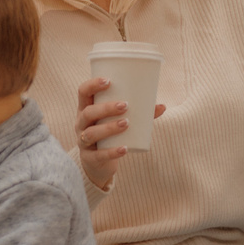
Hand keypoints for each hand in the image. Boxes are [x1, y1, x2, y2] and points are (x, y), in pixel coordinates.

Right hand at [73, 75, 161, 192]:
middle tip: (125, 105)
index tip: (108, 81)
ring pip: (91, 134)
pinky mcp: (89, 158)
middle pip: (88, 113)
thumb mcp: (118, 121)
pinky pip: (99, 155)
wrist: (99, 163)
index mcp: (85, 110)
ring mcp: (83, 142)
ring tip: (126, 123)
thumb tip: (163, 106)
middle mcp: (80, 124)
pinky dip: (112, 152)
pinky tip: (124, 148)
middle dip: (106, 108)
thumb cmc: (110, 135)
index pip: (83, 92)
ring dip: (109, 127)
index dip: (92, 85)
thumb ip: (139, 114)